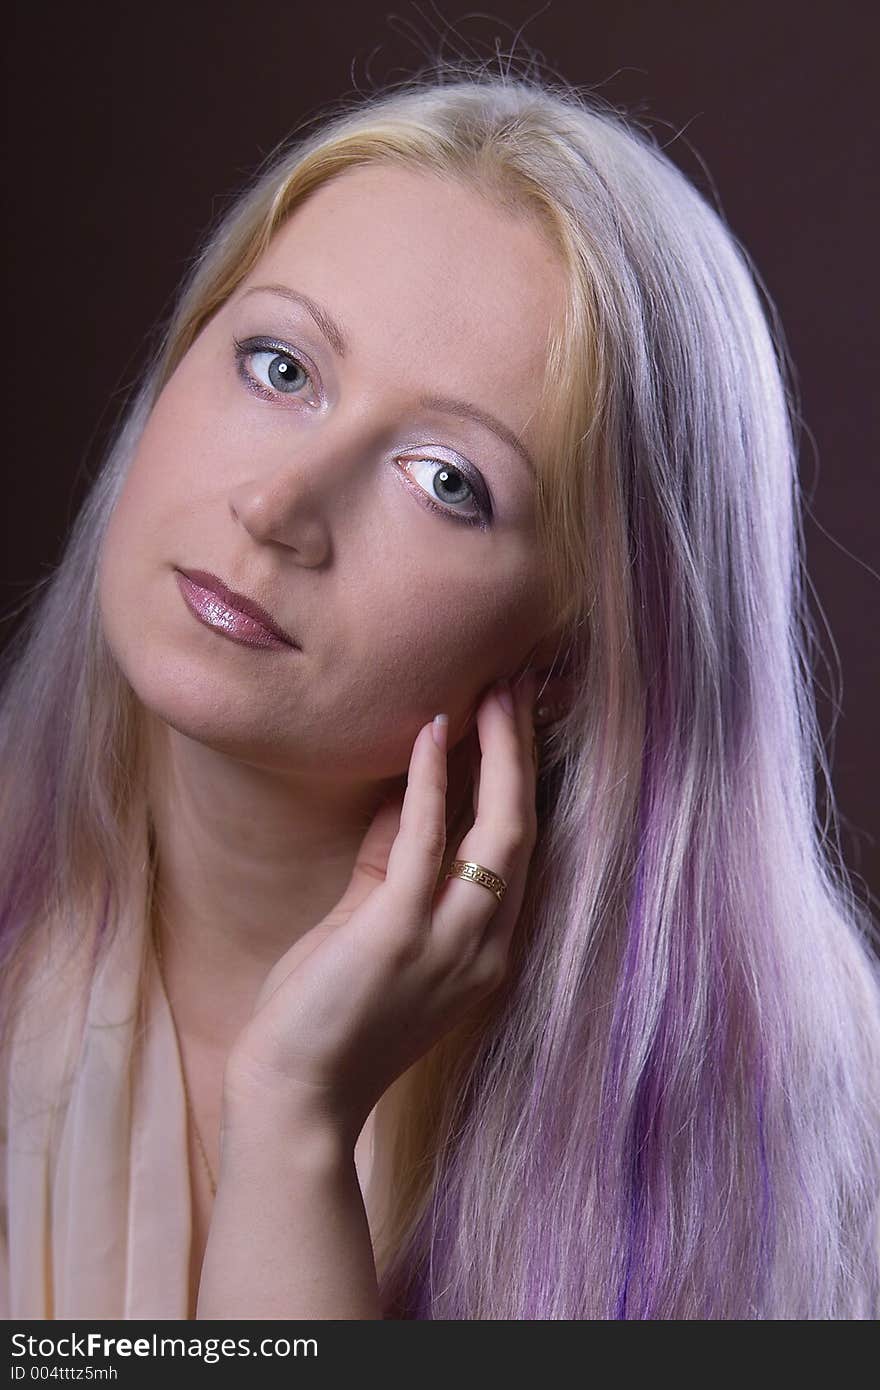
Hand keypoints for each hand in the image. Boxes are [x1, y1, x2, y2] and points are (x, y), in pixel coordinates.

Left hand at [222, 668, 538, 1151]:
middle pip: (524, 829)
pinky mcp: (399, 932)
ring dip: (498, 752)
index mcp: (484, 947)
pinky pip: (428, 841)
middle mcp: (484, 943)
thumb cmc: (332, 1017)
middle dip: (523, 754)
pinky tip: (428, 733)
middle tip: (516, 687)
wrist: (298, 1097)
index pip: (517, 850)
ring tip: (491, 692)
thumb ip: (396, 866)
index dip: (520, 780)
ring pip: (500, 829)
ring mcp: (450, 940)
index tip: (512, 723)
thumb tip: (410, 791)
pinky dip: (432, 782)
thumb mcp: (375, 931)